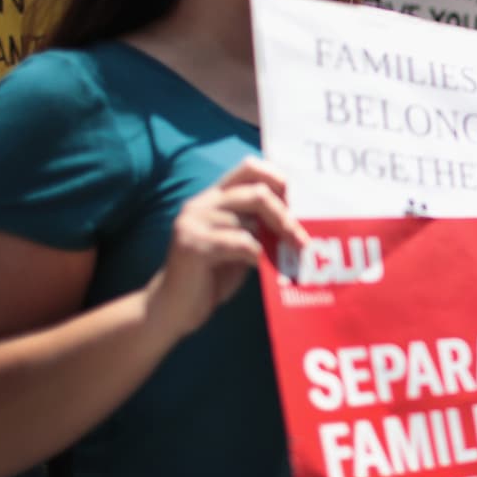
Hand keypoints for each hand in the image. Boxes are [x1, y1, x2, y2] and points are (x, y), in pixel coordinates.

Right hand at [148, 157, 307, 338]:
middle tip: (302, 239)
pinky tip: (263, 266)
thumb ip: (259, 225)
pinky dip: (258, 255)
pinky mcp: (192, 245)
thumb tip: (301, 216)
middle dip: (285, 216)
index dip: (277, 177)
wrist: (174, 309)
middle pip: (257, 193)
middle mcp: (201, 204)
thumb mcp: (240, 243)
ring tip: (289, 257)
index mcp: (214, 198)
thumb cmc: (213, 276)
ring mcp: (193, 223)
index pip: (248, 168)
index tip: (301, 199)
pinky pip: (239, 243)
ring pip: (250, 221)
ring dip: (274, 241)